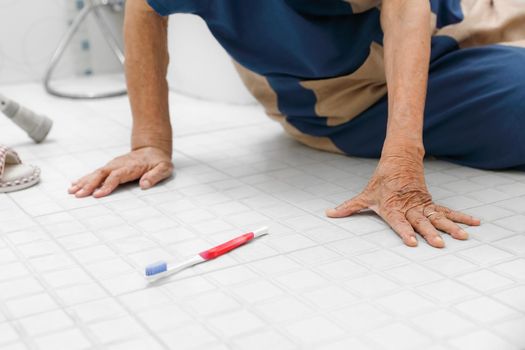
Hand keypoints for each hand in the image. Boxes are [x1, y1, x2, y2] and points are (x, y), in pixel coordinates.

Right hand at [68, 146, 172, 197]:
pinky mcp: (110, 167)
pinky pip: (96, 173)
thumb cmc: (159, 161)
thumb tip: (144, 184)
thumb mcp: (164, 168)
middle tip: (78, 194)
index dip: (107, 185)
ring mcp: (113, 165)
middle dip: (89, 184)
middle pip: (102, 174)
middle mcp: (119, 165)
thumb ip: (155, 176)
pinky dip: (85, 178)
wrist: (152, 149)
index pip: (116, 176)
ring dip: (83, 182)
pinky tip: (75, 184)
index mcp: (131, 167)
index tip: (97, 194)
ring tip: (71, 191)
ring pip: (96, 173)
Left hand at [326, 155, 480, 247]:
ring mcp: (422, 205)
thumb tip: (329, 213)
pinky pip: (448, 211)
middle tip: (439, 244)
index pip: (398, 222)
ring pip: (437, 217)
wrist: (399, 160)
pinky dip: (461, 217)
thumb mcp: (365, 195)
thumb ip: (348, 207)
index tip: (411, 242)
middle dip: (430, 233)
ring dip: (450, 227)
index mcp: (392, 207)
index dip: (404, 231)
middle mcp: (409, 207)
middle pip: (421, 222)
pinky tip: (474, 224)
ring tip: (462, 237)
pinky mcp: (431, 202)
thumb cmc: (381, 181)